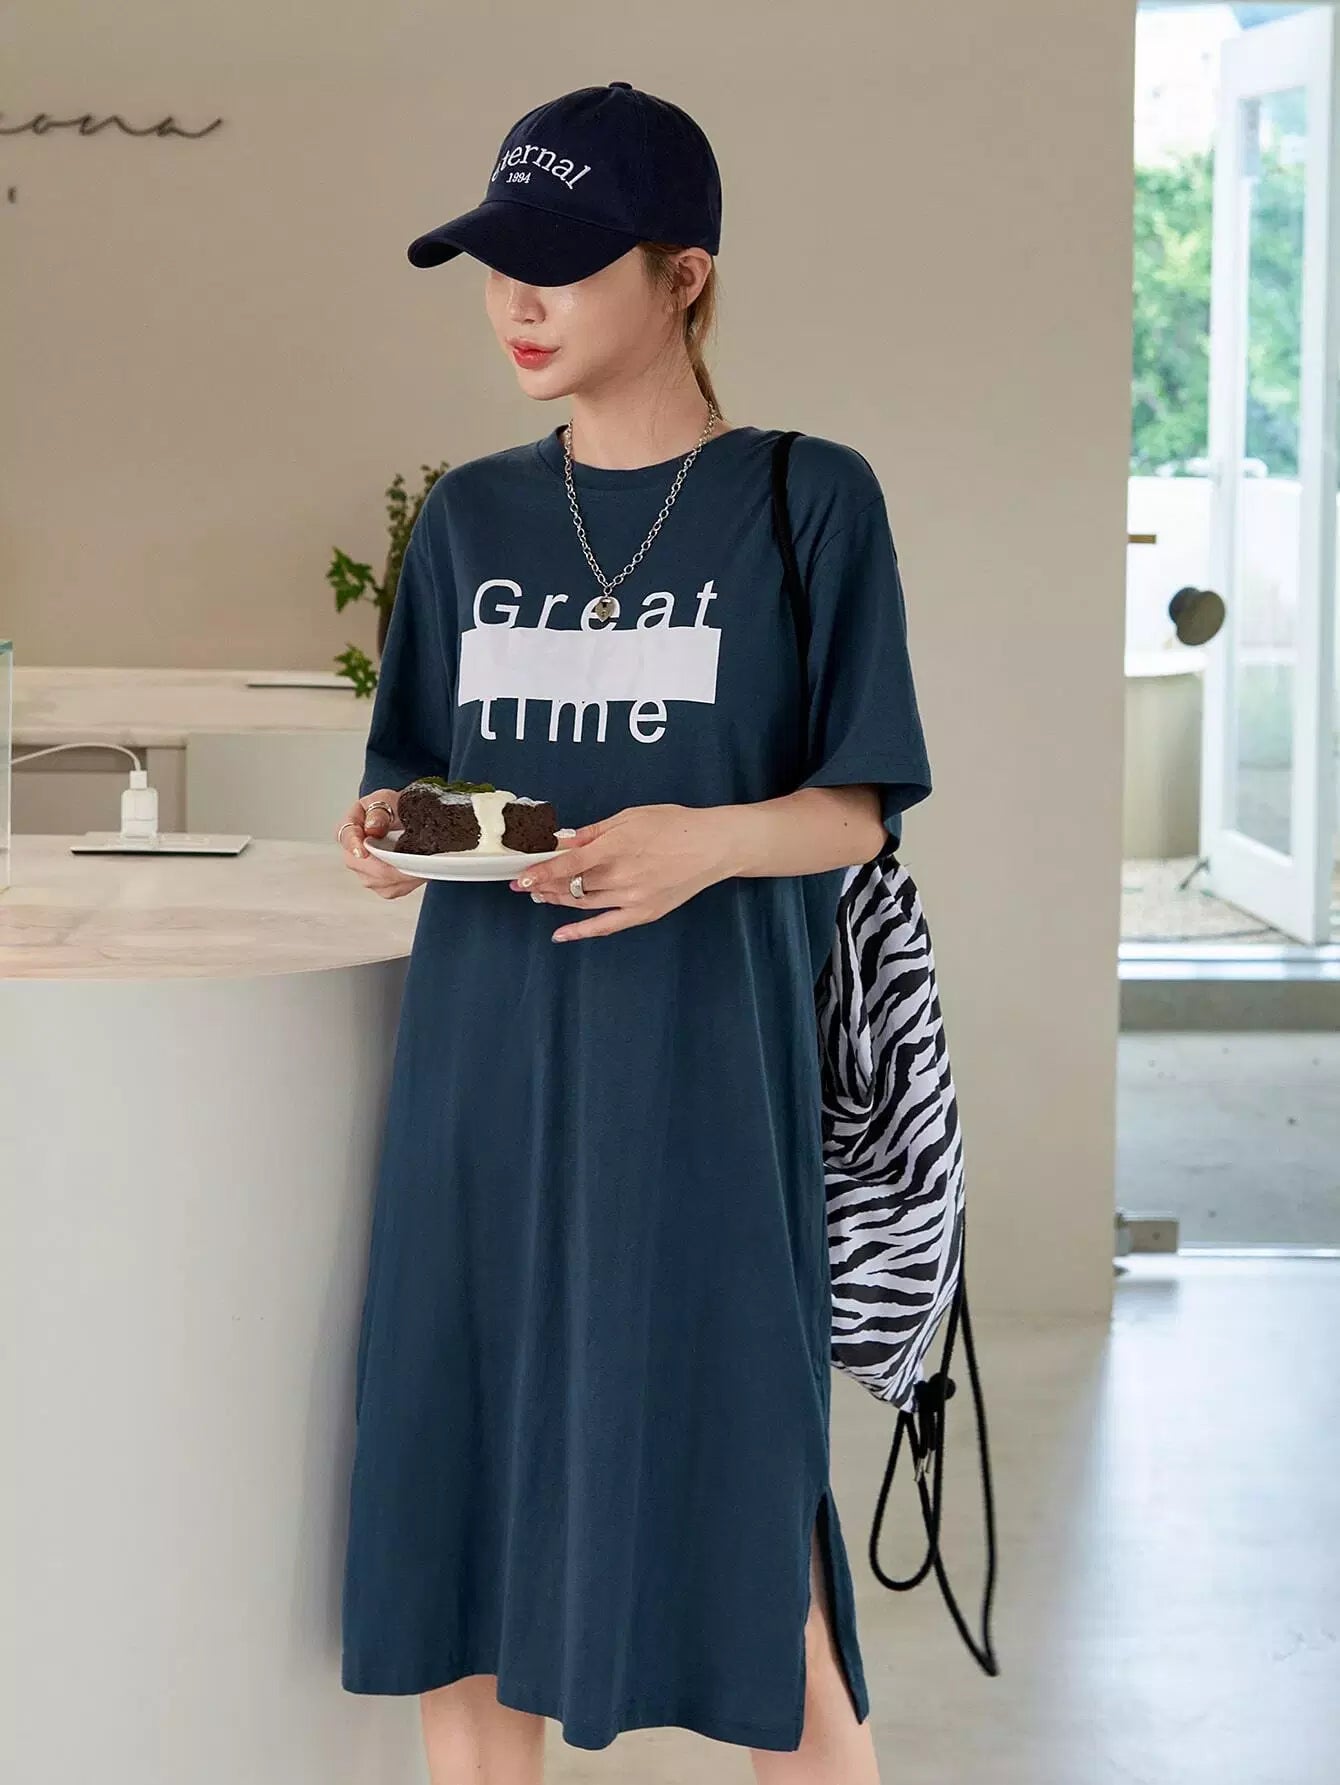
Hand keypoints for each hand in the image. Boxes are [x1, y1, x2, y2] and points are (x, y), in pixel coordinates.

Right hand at [336, 787, 420, 899]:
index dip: (354, 845)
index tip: (362, 852)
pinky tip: (416, 870)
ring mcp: (364, 871)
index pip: (346, 837)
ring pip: (379, 880)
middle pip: (362, 865)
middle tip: (409, 859)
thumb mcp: (387, 800)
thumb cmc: (395, 809)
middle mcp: (352, 852)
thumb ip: (379, 812)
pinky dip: (406, 882)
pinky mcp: (379, 885)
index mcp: (350, 826)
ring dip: (399, 874)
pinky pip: (391, 889)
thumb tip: (372, 827)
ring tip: (418, 861)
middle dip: (385, 864)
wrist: (409, 821)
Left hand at [510, 803, 736, 940]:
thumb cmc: (674, 824)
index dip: (541, 873)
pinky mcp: (643, 913)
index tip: (521, 878)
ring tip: (541, 896)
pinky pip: (606, 926)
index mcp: (615, 848)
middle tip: (525, 884)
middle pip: (571, 886)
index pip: (568, 865)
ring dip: (557, 901)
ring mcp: (631, 898)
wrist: (713, 846)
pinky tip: (560, 934)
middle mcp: (620, 876)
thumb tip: (564, 840)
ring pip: (582, 904)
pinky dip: (581, 931)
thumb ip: (594, 831)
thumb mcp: (630, 817)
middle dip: (544, 885)